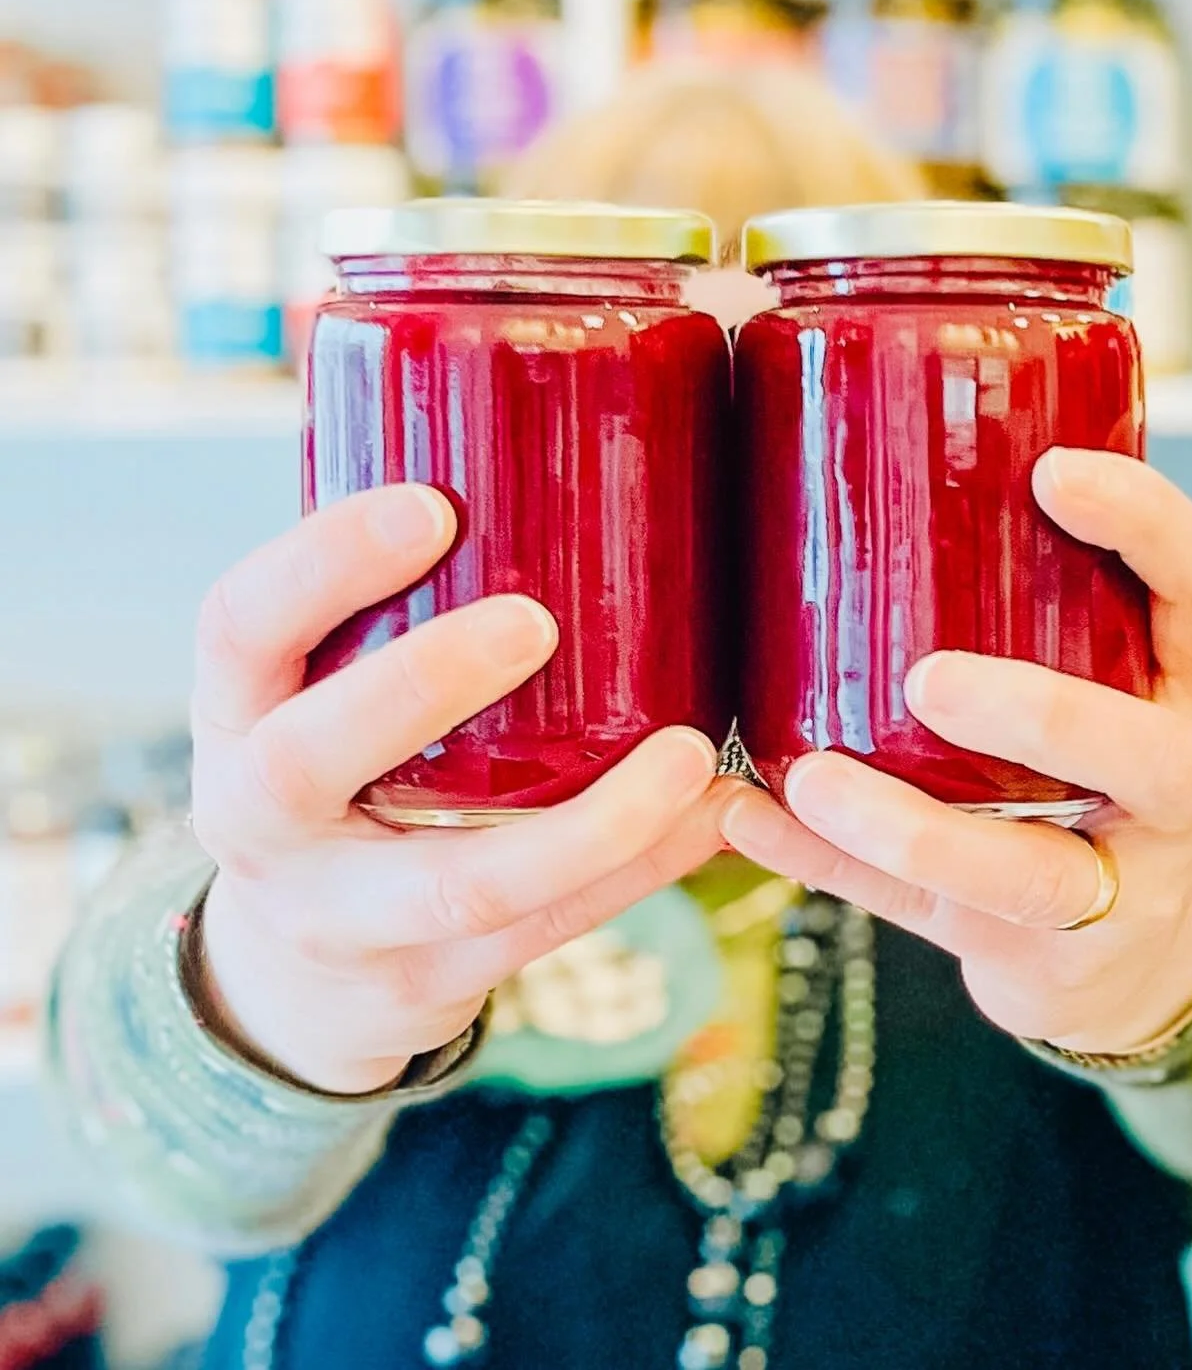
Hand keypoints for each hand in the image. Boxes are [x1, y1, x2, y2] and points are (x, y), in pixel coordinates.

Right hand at [189, 484, 728, 1093]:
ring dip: (590, 822)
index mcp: (233, 719)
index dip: (323, 563)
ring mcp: (343, 919)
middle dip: (419, 686)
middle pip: (307, 762)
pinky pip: (547, 930)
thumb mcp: (309, 700)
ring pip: (462, 884)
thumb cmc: (332, 784)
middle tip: (535, 621)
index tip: (433, 505)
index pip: (240, 627)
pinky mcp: (430, 982)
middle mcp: (259, 824)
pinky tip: (710, 819)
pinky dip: (639, 871)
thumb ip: (377, 614)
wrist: (298, 978)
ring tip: (691, 753)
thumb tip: (511, 456)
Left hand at [722, 450, 1191, 1054]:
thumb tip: (856, 490)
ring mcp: (1123, 893)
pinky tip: (750, 821)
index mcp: (1189, 692)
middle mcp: (1181, 794)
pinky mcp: (1040, 961)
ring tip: (809, 777)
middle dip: (1043, 716)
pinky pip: (925, 919)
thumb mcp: (1102, 686)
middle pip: (1147, 759)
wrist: (1130, 957)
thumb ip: (1034, 610)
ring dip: (910, 828)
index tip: (1053, 470)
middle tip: (928, 679)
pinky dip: (831, 869)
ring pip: (1030, 877)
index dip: (1146, 527)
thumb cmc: (1090, 776)